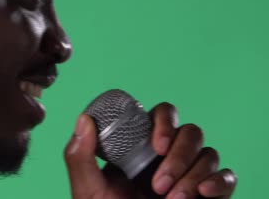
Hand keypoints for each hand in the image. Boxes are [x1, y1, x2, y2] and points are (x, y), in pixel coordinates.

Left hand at [63, 102, 236, 197]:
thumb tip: (84, 119)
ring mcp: (190, 175)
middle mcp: (167, 157)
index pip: (160, 116)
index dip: (164, 121)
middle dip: (179, 154)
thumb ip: (80, 157)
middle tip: (159, 185)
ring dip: (192, 173)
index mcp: (139, 149)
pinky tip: (203, 193)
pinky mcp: (209, 194)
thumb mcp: (88, 190)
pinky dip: (219, 182)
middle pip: (190, 131)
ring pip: (208, 153)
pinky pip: (227, 177)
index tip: (157, 144)